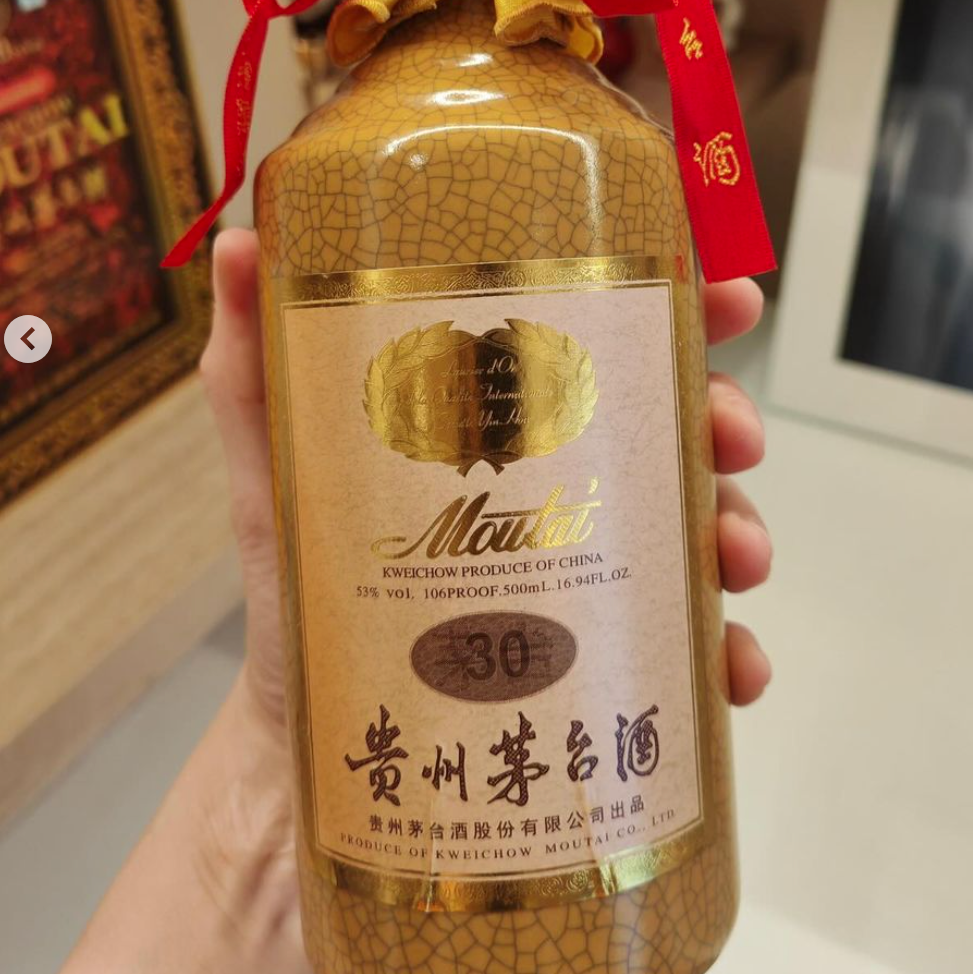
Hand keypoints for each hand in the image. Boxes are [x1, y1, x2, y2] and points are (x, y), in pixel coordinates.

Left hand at [200, 229, 773, 733]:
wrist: (305, 731)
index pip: (605, 331)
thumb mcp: (274, 465)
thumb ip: (253, 363)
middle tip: (730, 432)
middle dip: (725, 412)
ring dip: (739, 529)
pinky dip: (726, 653)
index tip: (727, 293)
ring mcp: (590, 569)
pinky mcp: (600, 658)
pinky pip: (686, 648)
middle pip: (674, 421)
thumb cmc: (299, 582)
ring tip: (732, 556)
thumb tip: (233, 242)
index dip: (682, 298)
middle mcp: (562, 480)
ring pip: (699, 525)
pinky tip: (733, 667)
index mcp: (506, 416)